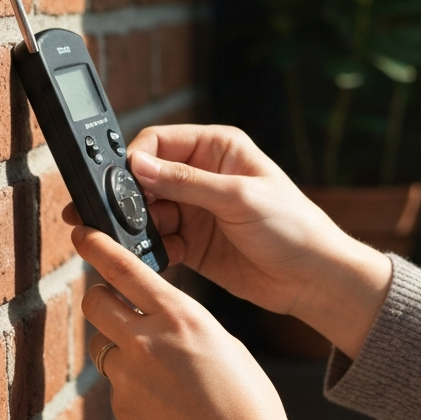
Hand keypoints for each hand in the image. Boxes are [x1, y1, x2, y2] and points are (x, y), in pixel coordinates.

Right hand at [64, 124, 391, 357]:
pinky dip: (153, 250)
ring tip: (137, 241)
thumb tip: (137, 166)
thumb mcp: (239, 198)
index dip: (135, 161)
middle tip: (107, 216)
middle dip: (128, 198)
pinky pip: (159, 242)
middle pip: (145, 178)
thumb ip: (186, 183)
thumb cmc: (292, 227)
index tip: (122, 184)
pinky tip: (159, 258)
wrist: (313, 277)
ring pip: (147, 212)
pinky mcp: (194, 244)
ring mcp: (197, 210)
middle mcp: (203, 176)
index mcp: (217, 149)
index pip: (158, 142)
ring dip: (139, 227)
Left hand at [74, 225, 320, 419]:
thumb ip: (183, 327)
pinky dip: (136, 387)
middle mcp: (148, 342)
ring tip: (164, 373)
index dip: (98, 247)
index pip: (126, 271)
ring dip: (122, 349)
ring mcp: (129, 378)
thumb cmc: (248, 399)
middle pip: (96, 303)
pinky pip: (118, 385)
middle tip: (118, 306)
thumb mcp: (224, 343)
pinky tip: (170, 405)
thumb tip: (157, 325)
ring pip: (104, 347)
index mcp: (182, 316)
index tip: (81, 232)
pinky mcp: (123, 409)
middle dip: (103, 300)